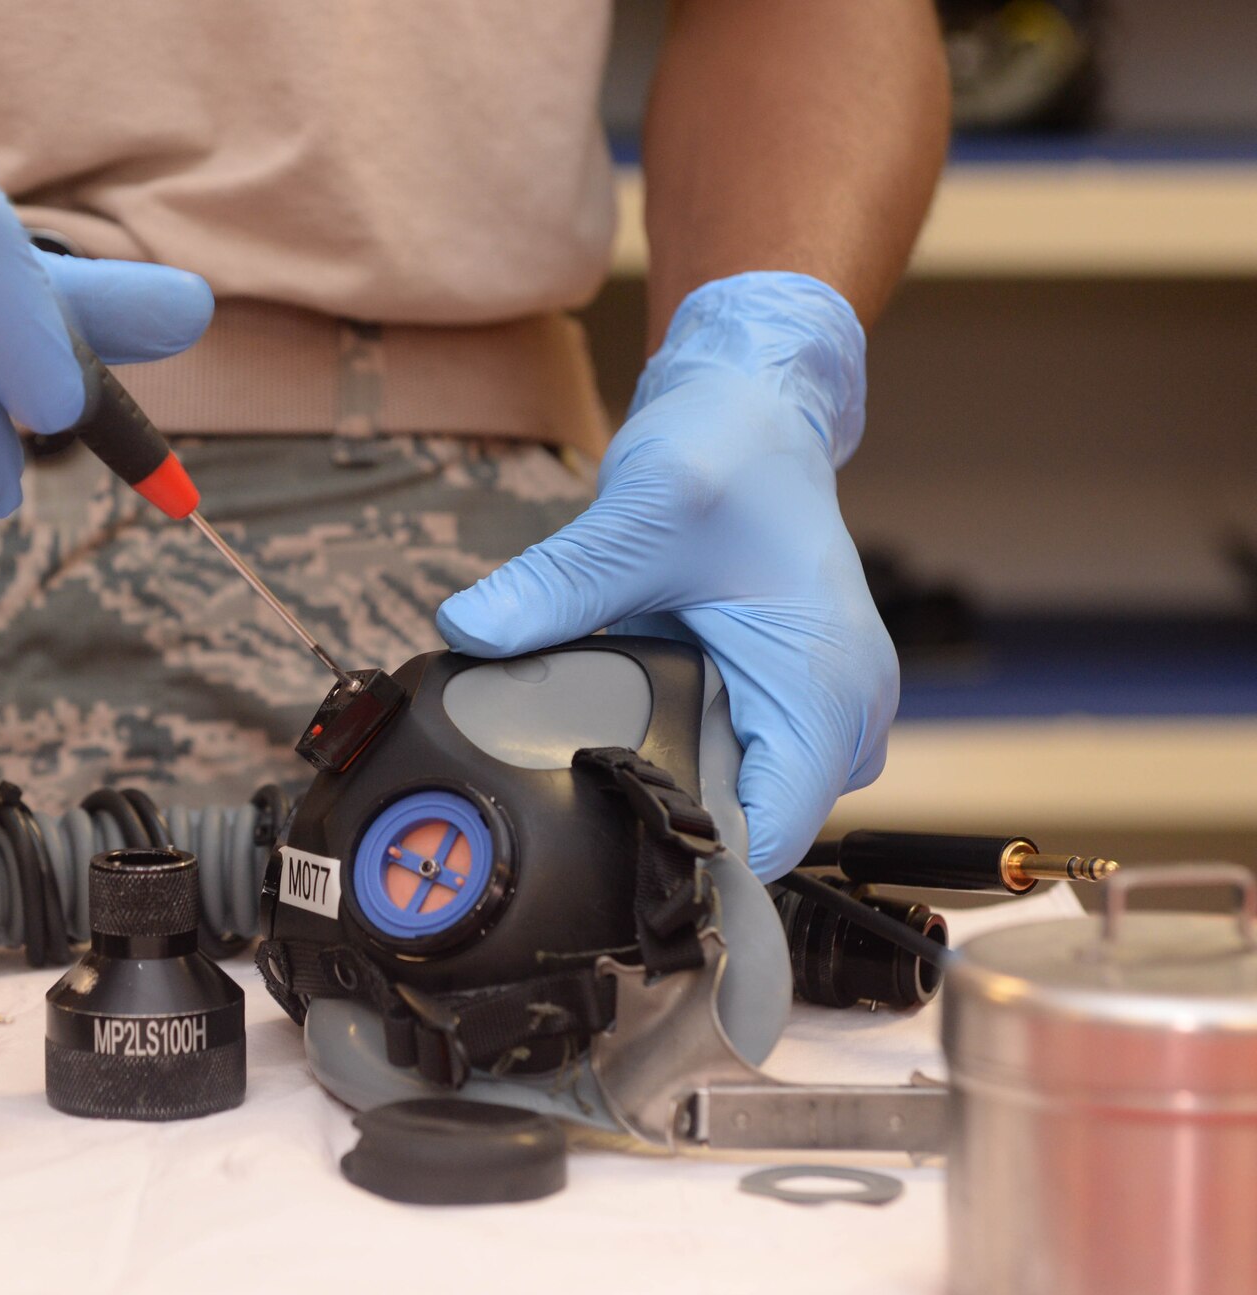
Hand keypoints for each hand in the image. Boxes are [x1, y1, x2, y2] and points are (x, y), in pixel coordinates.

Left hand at [436, 272, 896, 880]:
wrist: (756, 413)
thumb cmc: (730, 453)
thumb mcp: (639, 513)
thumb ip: (556, 584)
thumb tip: (469, 630)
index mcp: (826, 689)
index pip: (770, 838)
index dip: (689, 865)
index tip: (604, 855)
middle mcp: (841, 715)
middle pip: (749, 831)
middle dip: (664, 825)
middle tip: (570, 800)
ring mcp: (815, 713)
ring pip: (736, 801)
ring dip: (667, 787)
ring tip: (588, 758)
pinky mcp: (783, 702)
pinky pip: (729, 762)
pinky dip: (675, 754)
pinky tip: (617, 728)